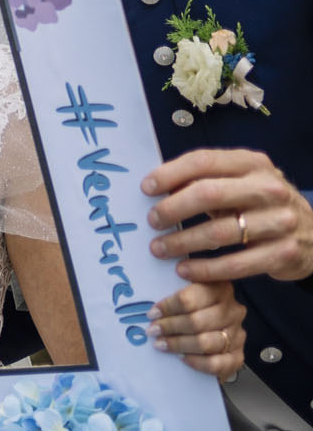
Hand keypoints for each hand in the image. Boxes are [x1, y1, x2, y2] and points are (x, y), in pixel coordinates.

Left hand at [143, 148, 312, 281]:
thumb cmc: (260, 205)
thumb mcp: (239, 183)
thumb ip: (206, 181)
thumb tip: (155, 187)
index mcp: (253, 164)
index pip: (204, 161)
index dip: (170, 173)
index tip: (146, 188)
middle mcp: (269, 189)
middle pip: (209, 193)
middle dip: (172, 208)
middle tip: (151, 221)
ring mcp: (280, 221)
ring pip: (220, 232)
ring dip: (182, 242)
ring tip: (159, 248)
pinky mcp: (284, 252)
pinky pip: (235, 264)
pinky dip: (205, 269)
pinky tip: (185, 270)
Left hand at [144, 279, 247, 379]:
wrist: (208, 339)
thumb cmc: (189, 313)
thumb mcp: (183, 296)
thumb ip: (172, 292)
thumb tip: (154, 303)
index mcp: (220, 289)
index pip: (194, 296)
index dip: (170, 306)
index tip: (152, 313)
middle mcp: (233, 311)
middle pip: (197, 321)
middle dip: (170, 327)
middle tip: (152, 331)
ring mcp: (237, 334)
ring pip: (205, 342)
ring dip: (178, 344)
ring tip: (160, 344)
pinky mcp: (237, 356)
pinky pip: (216, 363)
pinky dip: (196, 362)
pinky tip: (182, 358)